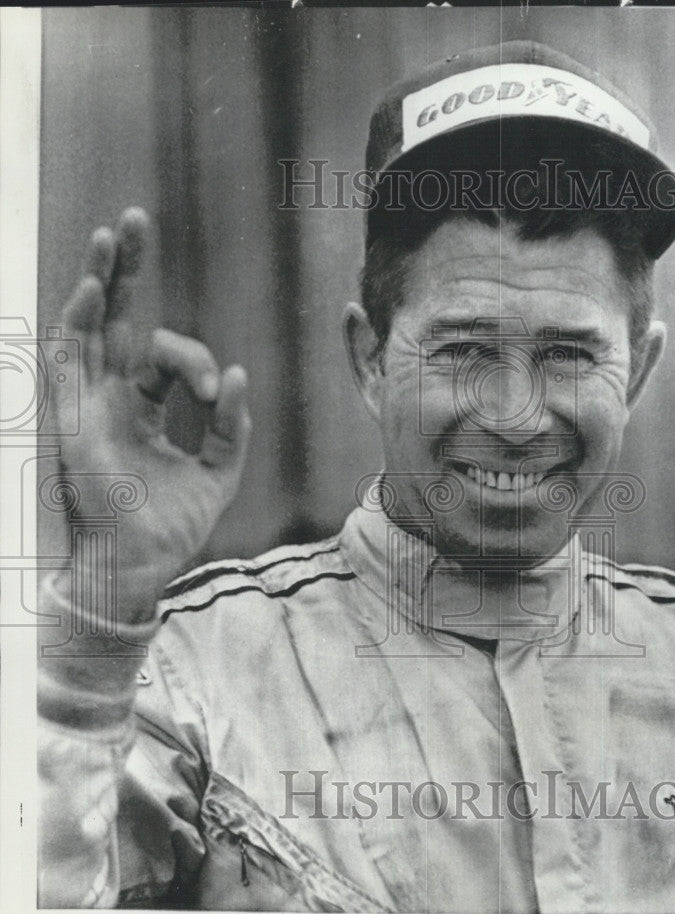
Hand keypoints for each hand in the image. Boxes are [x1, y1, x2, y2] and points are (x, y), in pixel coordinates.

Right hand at [54, 207, 251, 620]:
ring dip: (98, 279)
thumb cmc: (174, 526)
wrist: (140, 565)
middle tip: (136, 220)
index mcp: (142, 408)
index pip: (166, 357)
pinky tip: (94, 286)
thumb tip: (238, 374)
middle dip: (127, 270)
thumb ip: (231, 426)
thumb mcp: (219, 472)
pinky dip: (79, 323)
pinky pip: (69, 360)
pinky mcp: (70, 418)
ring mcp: (87, 404)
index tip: (217, 392)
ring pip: (87, 327)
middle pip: (116, 320)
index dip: (196, 362)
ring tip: (111, 233)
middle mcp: (110, 398)